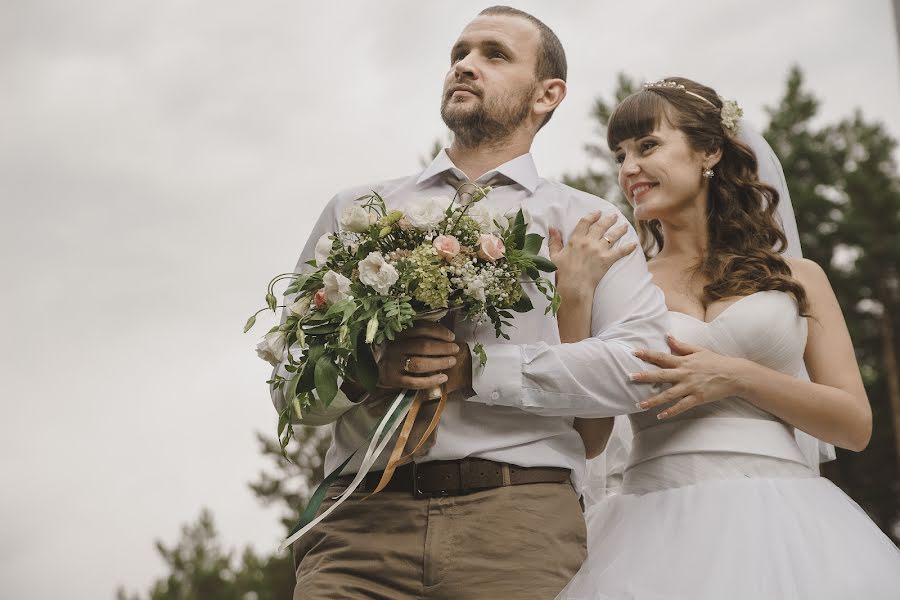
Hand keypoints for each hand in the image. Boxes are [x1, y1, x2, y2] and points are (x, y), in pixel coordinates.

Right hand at [378, 322, 459, 390]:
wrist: (367, 367)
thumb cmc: (391, 349)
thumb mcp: (399, 337)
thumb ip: (416, 333)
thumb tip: (444, 335)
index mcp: (397, 334)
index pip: (421, 329)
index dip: (439, 332)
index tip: (452, 337)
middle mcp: (394, 347)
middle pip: (423, 346)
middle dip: (443, 348)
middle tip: (455, 350)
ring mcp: (393, 364)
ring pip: (419, 364)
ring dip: (439, 363)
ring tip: (451, 362)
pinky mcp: (393, 380)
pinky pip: (414, 382)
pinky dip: (431, 381)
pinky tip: (443, 378)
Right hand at [548, 211, 636, 297]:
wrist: (573, 286)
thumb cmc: (561, 273)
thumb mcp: (555, 255)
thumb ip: (555, 241)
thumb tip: (552, 228)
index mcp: (576, 239)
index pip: (585, 222)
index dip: (592, 216)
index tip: (598, 212)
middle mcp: (589, 241)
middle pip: (601, 226)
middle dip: (608, 219)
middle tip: (614, 215)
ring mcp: (599, 250)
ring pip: (612, 236)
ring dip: (620, 230)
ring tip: (625, 226)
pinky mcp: (607, 260)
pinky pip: (620, 252)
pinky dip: (628, 248)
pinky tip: (634, 244)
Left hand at [630, 335, 747, 418]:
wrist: (734, 374)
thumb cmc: (715, 362)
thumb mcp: (698, 350)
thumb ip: (681, 345)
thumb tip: (667, 336)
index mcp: (684, 361)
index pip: (662, 357)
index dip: (647, 354)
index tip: (633, 352)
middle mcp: (685, 374)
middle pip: (661, 375)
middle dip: (645, 376)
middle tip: (630, 377)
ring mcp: (691, 387)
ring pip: (668, 394)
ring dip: (653, 400)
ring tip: (639, 404)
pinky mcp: (698, 398)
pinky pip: (682, 406)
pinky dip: (671, 411)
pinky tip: (660, 415)